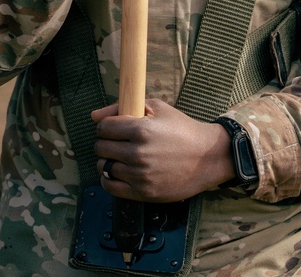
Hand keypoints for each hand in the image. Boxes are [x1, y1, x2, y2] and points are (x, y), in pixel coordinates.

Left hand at [91, 98, 233, 202]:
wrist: (207, 157)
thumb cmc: (181, 128)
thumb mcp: (157, 108)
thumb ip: (122, 107)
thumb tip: (93, 116)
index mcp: (141, 130)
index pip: (103, 128)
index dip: (105, 126)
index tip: (113, 128)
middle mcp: (138, 154)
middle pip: (100, 148)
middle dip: (105, 142)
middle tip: (118, 142)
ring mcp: (140, 175)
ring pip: (104, 167)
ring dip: (108, 161)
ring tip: (120, 156)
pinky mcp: (143, 193)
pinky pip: (111, 187)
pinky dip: (109, 179)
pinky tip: (119, 172)